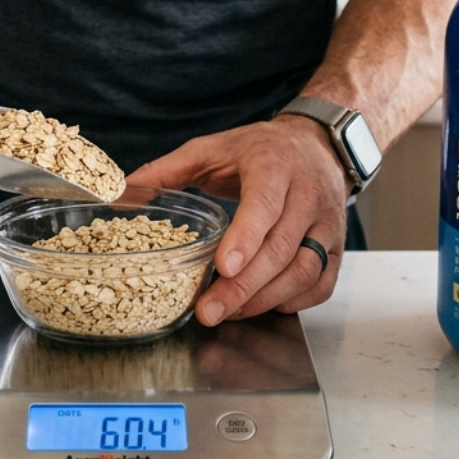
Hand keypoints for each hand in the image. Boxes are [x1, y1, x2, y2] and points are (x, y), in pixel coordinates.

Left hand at [125, 116, 346, 324]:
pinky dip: (293, 302)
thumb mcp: (213, 148)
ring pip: (303, 271)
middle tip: (208, 311)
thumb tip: (122, 191)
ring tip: (227, 313)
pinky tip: (262, 306)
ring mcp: (327, 223)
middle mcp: (307, 194)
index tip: (223, 266)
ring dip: (264, 299)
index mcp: (273, 165)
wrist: (317, 145)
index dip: (247, 237)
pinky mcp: (336, 246)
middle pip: (281, 248)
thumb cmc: (261, 150)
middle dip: (243, 286)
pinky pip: (321, 284)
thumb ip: (168, 170)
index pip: (265, 203)